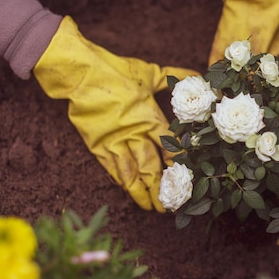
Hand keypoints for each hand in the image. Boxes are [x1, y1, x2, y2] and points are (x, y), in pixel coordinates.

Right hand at [33, 16, 196, 210]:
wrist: (81, 74)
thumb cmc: (116, 71)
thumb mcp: (149, 73)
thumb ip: (174, 78)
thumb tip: (197, 75)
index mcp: (149, 117)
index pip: (170, 147)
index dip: (179, 165)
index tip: (187, 179)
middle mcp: (135, 134)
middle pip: (152, 167)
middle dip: (162, 188)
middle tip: (170, 205)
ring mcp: (115, 142)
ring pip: (132, 174)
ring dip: (142, 192)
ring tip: (151, 208)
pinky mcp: (97, 146)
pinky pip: (112, 169)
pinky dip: (122, 182)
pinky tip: (129, 192)